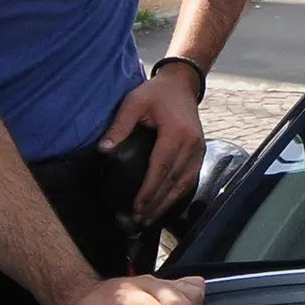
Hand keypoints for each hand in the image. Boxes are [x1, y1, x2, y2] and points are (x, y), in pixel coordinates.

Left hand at [98, 65, 205, 223]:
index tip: (137, 206)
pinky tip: (165, 205)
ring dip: (167, 203)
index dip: (149, 190)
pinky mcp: (200, 152)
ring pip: (184, 183)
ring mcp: (199, 149)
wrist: (182, 84)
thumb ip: (119, 126)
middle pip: (173, 180)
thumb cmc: (156, 93)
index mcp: (176, 132)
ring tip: (151, 218)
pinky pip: (189, 179)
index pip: (162, 167)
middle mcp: (191, 143)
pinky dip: (177, 195)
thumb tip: (104, 150)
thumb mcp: (134, 102)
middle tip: (140, 219)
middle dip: (156, 203)